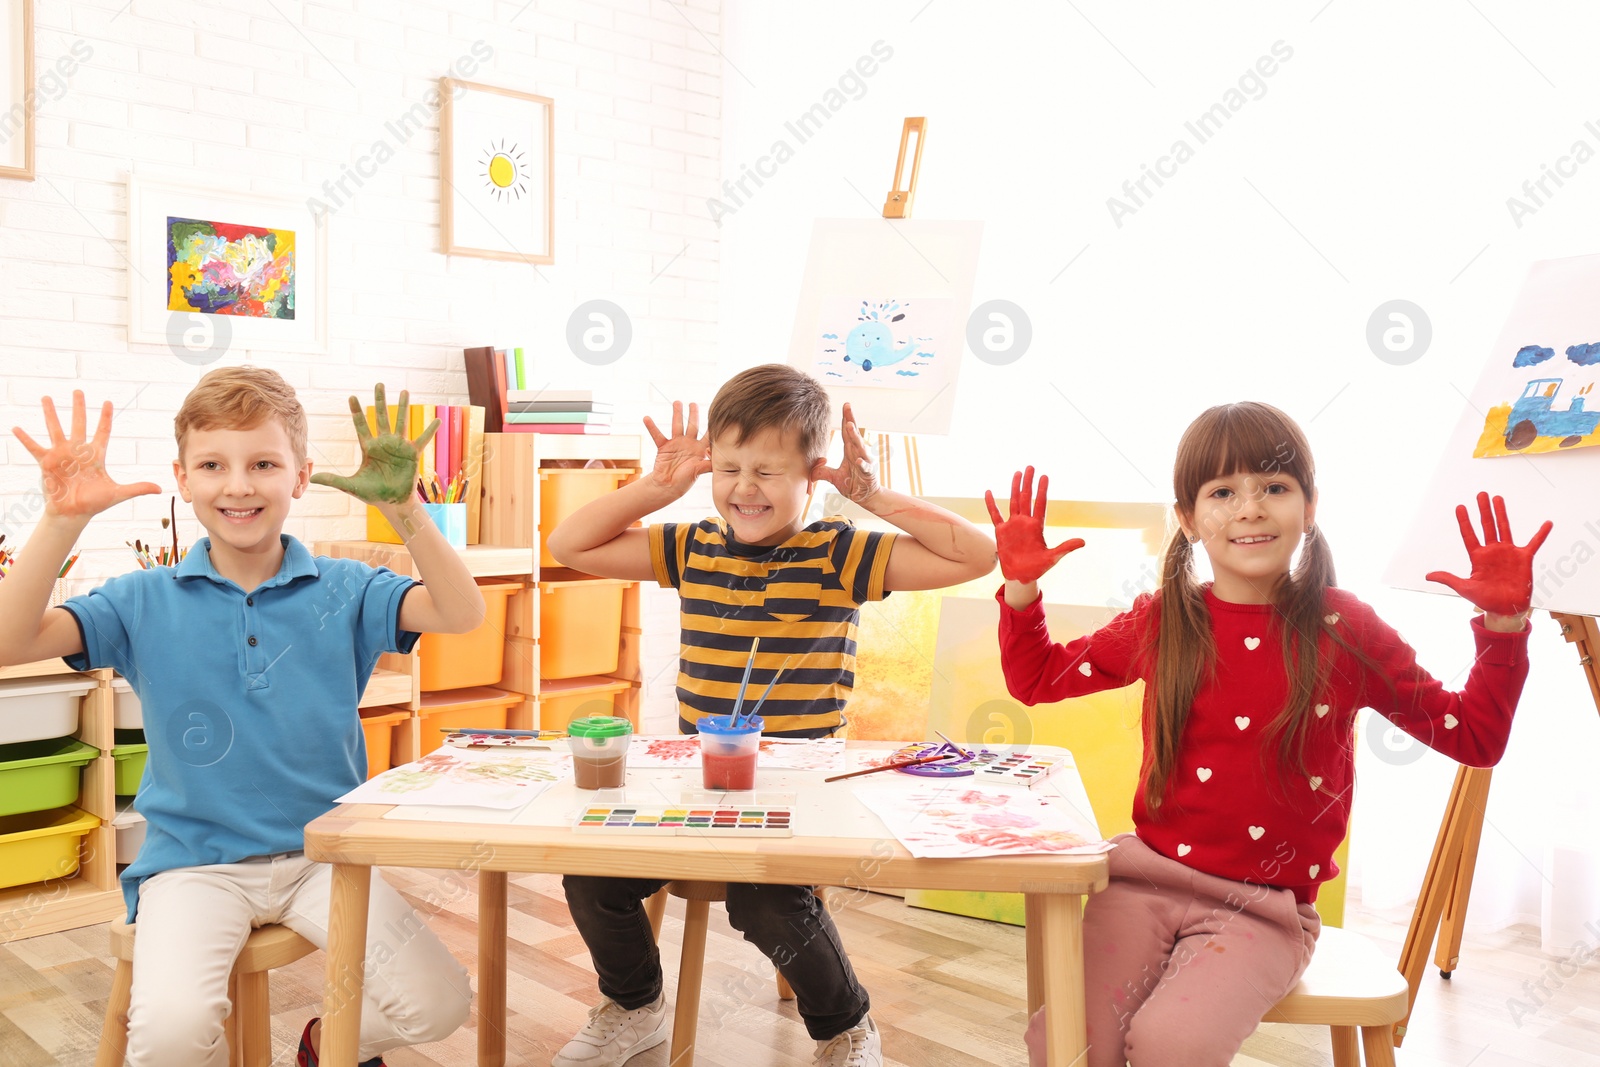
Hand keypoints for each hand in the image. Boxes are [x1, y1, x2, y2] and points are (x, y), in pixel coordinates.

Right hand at [12, 391, 159, 517]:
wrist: (74, 513)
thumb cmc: (94, 503)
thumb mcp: (118, 493)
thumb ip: (137, 488)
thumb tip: (161, 489)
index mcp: (96, 455)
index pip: (102, 431)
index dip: (104, 417)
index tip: (107, 401)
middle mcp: (78, 451)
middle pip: (79, 424)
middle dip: (79, 407)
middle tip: (78, 391)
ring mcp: (62, 455)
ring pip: (56, 429)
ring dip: (51, 414)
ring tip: (46, 397)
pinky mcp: (47, 463)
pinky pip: (34, 448)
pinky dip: (25, 439)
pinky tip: (16, 428)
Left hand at [311, 384, 438, 504]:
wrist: (392, 502)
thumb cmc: (372, 493)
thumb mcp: (351, 486)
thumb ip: (334, 480)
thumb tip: (312, 478)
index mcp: (369, 448)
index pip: (361, 425)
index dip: (356, 411)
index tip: (352, 397)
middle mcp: (384, 443)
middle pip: (380, 416)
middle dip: (380, 400)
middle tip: (379, 384)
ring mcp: (399, 447)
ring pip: (400, 422)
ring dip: (402, 407)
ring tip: (404, 391)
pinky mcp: (412, 454)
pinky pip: (422, 439)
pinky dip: (430, 431)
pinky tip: (437, 420)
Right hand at [642, 401, 710, 496]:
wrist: (667, 486)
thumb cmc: (685, 481)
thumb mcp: (698, 471)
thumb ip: (707, 464)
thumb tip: (718, 460)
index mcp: (699, 449)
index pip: (708, 435)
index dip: (712, 427)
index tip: (716, 415)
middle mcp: (689, 444)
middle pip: (692, 426)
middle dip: (693, 414)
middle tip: (693, 403)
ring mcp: (676, 444)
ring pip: (677, 426)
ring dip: (676, 414)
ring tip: (677, 402)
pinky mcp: (664, 447)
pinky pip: (657, 435)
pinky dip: (652, 427)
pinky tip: (647, 418)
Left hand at [813, 402, 877, 504]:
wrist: (866, 496)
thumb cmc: (852, 483)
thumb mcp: (834, 477)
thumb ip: (822, 472)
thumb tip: (809, 471)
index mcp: (850, 451)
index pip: (847, 433)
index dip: (846, 419)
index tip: (845, 405)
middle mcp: (858, 453)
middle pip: (854, 434)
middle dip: (851, 420)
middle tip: (847, 406)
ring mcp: (864, 462)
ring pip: (860, 447)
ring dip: (855, 437)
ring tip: (850, 426)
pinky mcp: (867, 474)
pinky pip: (865, 468)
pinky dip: (862, 465)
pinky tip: (858, 461)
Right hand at [984, 466, 1084, 582]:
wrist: (1021, 577)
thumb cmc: (1037, 568)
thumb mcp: (1053, 557)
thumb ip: (1065, 548)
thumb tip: (1083, 542)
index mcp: (1037, 527)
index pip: (1040, 504)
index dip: (1042, 490)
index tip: (1045, 476)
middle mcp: (1025, 523)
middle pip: (1026, 498)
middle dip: (1028, 482)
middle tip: (1030, 467)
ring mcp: (1012, 526)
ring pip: (1013, 502)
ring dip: (1014, 487)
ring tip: (1017, 473)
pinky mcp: (1001, 532)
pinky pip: (995, 515)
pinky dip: (991, 504)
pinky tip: (989, 492)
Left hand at [1425, 492, 1550, 616]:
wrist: (1505, 609)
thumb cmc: (1485, 599)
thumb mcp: (1464, 588)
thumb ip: (1448, 578)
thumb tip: (1428, 575)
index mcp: (1478, 557)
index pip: (1469, 535)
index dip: (1464, 521)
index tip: (1460, 506)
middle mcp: (1492, 551)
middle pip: (1486, 526)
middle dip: (1483, 510)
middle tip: (1481, 494)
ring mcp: (1508, 553)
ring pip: (1504, 528)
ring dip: (1501, 513)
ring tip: (1497, 498)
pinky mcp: (1524, 558)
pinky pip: (1534, 543)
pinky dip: (1541, 534)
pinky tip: (1547, 523)